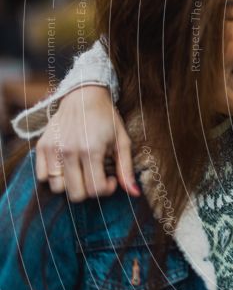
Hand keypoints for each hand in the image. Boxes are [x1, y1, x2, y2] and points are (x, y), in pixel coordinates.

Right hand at [34, 85, 138, 201]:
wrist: (84, 96)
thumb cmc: (106, 119)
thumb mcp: (122, 141)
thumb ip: (126, 169)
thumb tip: (135, 193)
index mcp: (92, 150)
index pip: (95, 189)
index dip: (106, 189)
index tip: (111, 179)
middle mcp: (69, 151)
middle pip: (75, 194)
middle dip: (89, 191)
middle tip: (97, 176)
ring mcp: (53, 149)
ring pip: (57, 188)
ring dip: (71, 185)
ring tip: (82, 172)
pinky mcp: (41, 146)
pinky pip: (42, 176)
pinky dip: (54, 177)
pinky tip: (68, 167)